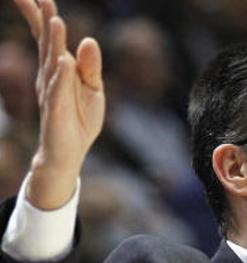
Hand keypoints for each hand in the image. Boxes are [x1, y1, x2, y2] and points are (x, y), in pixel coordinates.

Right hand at [12, 0, 104, 209]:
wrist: (69, 153)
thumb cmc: (79, 120)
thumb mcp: (93, 89)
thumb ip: (91, 66)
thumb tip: (88, 40)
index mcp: (60, 69)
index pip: (49, 38)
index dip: (44, 17)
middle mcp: (51, 77)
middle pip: (46, 44)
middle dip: (43, 20)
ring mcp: (52, 93)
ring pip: (53, 63)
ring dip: (54, 42)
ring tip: (55, 20)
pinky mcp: (57, 111)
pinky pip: (59, 91)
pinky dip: (62, 76)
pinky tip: (64, 61)